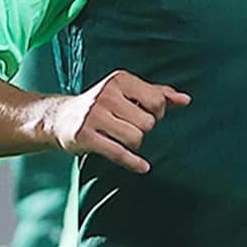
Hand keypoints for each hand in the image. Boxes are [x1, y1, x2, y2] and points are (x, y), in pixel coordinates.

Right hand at [50, 71, 189, 172]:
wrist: (59, 118)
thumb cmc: (102, 106)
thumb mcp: (127, 93)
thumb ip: (158, 94)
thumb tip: (186, 100)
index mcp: (119, 80)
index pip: (157, 101)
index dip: (157, 113)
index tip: (144, 115)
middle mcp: (106, 94)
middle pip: (147, 123)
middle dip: (143, 130)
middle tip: (128, 128)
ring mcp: (94, 116)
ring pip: (135, 138)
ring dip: (134, 144)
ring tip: (121, 139)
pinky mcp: (85, 136)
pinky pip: (119, 153)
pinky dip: (134, 163)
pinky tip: (143, 167)